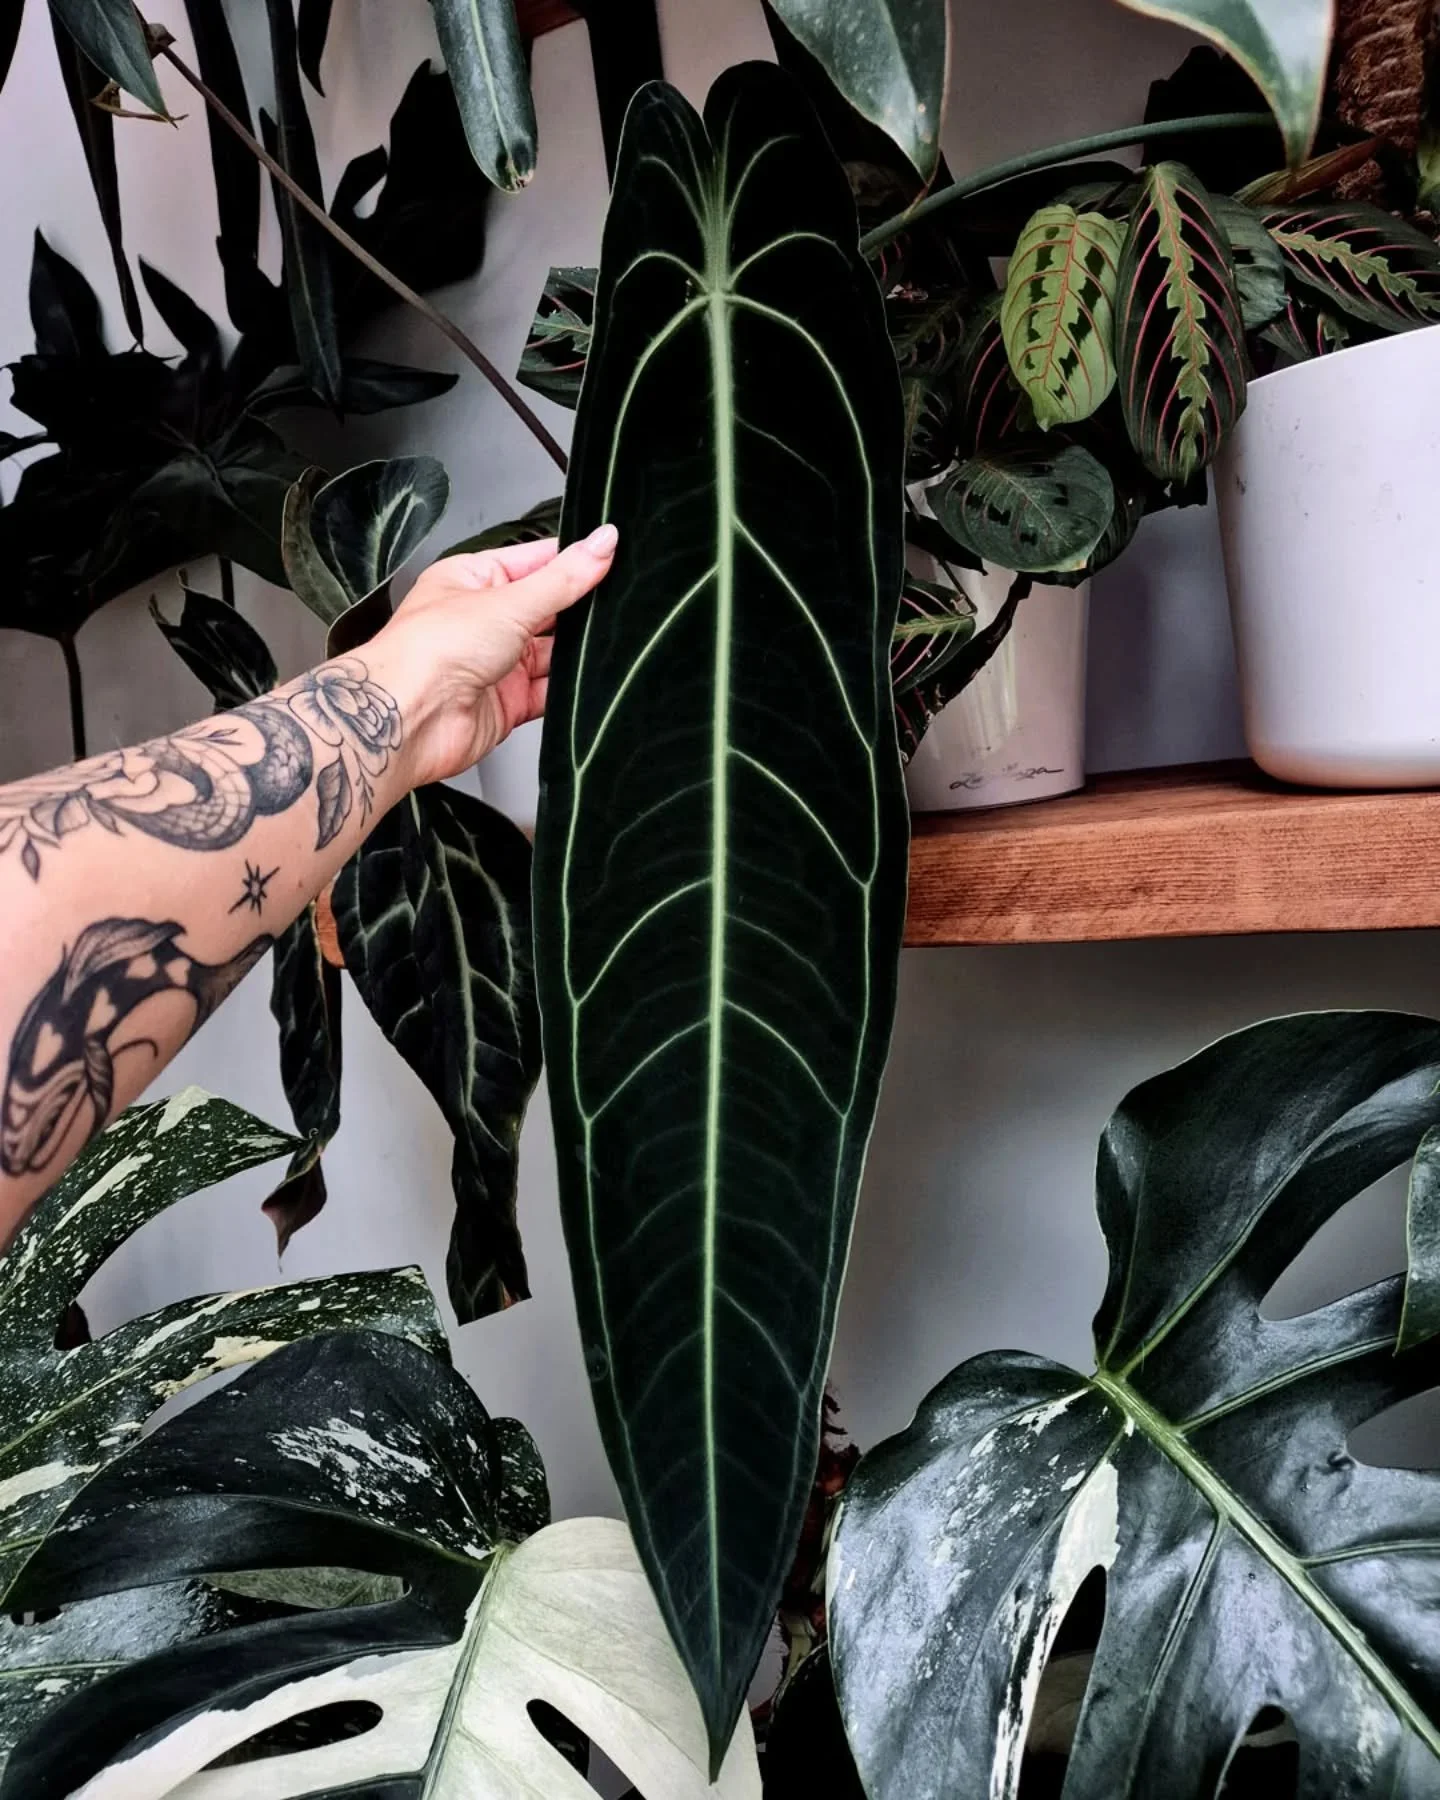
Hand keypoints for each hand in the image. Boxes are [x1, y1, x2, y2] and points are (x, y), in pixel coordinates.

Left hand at [370, 525, 617, 785]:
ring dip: (575, 652)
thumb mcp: (509, 600)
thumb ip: (563, 578)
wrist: (408, 718)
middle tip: (618, 603)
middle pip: (547, 609)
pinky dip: (569, 690)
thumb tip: (602, 543)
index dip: (572, 560)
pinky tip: (589, 682)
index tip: (612, 555)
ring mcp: (495, 663)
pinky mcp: (507, 703)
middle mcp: (483, 620)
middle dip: (579, 609)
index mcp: (472, 580)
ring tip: (608, 643)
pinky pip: (548, 693)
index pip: (534, 561)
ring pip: (552, 653)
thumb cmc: (430, 650)